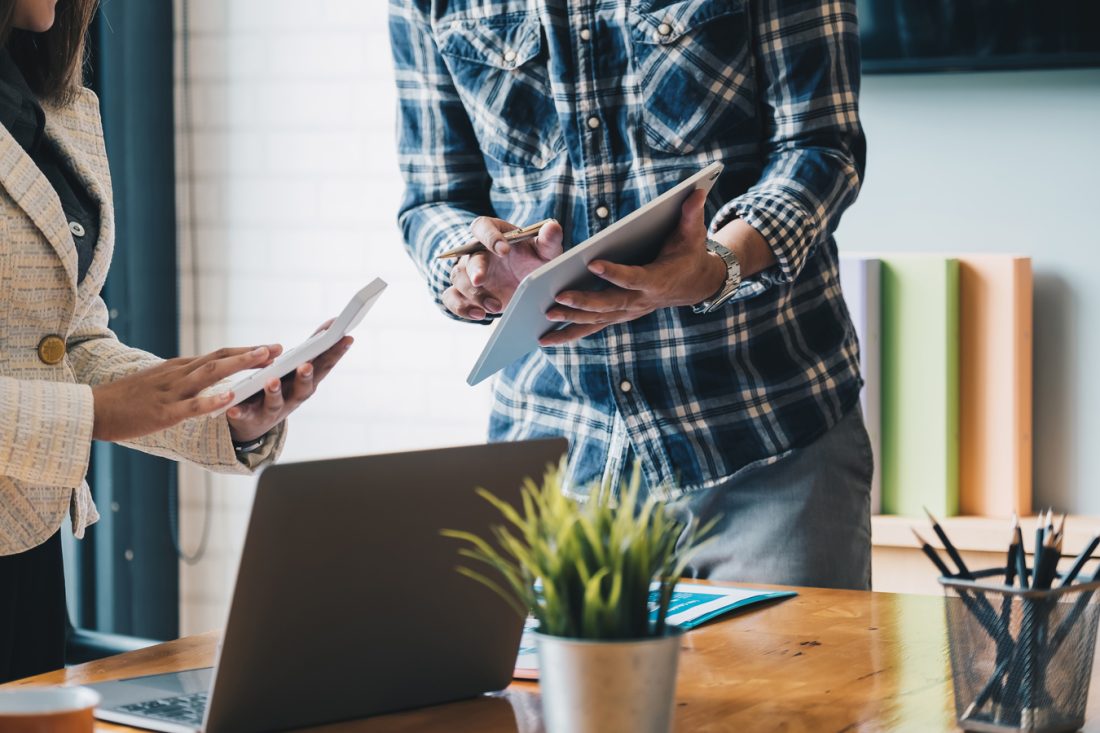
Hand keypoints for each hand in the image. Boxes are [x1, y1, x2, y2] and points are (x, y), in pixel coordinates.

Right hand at [92, 345, 283, 441]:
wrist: (94, 409)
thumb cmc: (128, 398)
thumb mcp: (159, 381)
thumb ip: (184, 378)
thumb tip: (210, 376)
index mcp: (179, 368)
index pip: (218, 354)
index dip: (245, 350)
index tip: (271, 348)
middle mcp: (179, 374)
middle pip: (220, 358)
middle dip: (251, 353)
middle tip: (278, 349)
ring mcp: (172, 392)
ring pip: (211, 374)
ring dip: (240, 365)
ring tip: (264, 360)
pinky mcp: (164, 413)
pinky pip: (192, 406)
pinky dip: (213, 401)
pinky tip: (231, 398)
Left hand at [226, 321, 352, 442]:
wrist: (254, 424)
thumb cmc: (281, 388)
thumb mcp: (296, 369)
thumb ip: (310, 350)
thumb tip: (331, 323)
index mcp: (304, 384)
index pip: (324, 367)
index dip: (336, 353)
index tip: (346, 337)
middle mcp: (292, 399)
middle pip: (303, 389)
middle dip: (306, 377)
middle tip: (305, 365)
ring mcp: (272, 410)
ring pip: (275, 403)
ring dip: (275, 392)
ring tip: (272, 380)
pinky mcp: (249, 418)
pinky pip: (244, 415)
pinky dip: (240, 412)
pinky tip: (233, 408)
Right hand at [443, 216, 563, 319]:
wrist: (529, 284)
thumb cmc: (535, 260)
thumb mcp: (546, 251)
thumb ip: (549, 239)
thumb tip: (553, 227)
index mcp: (494, 233)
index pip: (483, 227)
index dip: (489, 237)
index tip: (504, 250)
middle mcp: (477, 251)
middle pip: (467, 257)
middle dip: (474, 269)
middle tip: (481, 281)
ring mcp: (468, 273)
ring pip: (458, 279)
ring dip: (473, 294)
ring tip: (494, 306)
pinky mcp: (466, 293)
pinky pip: (451, 298)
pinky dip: (460, 307)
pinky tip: (478, 315)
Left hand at [540, 189, 725, 344]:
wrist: (694, 285)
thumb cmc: (688, 254)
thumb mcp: (692, 235)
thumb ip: (690, 215)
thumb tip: (697, 190)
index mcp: (655, 280)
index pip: (632, 278)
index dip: (614, 273)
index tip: (593, 263)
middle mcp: (640, 300)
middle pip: (609, 304)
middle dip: (584, 302)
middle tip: (558, 298)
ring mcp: (629, 311)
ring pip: (598, 320)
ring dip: (572, 321)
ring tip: (546, 318)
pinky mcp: (619, 315)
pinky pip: (593, 327)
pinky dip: (570, 334)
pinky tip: (546, 339)